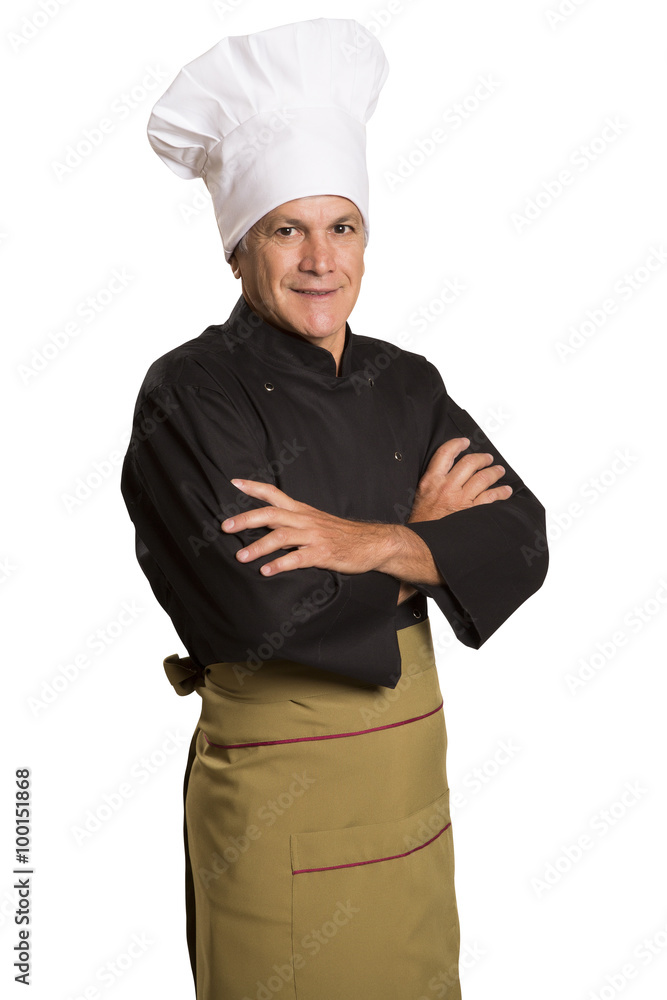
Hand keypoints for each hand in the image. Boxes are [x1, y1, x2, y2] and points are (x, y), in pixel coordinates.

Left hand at [221, 478, 397, 577]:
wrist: (374, 542)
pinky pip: (298, 558)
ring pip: (281, 537)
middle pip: (271, 514)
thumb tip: (269, 528)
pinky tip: (267, 571)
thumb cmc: (342, 535)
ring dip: (258, 547)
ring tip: (241, 557)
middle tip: (225, 527)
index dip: (254, 487)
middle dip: (246, 519)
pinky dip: (280, 564)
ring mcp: (314, 537)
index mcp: (302, 511)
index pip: (274, 493)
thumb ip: (294, 522)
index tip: (234, 483)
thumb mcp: (317, 522)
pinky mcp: (323, 553)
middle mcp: (305, 520)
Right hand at [408, 437, 511, 522]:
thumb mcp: (419, 496)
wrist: (421, 543)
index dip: (457, 444)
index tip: (464, 442)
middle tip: (487, 458)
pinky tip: (505, 491)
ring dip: (494, 472)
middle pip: (470, 463)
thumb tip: (444, 474)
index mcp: (431, 481)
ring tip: (499, 471)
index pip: (445, 453)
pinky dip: (501, 492)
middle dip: (482, 458)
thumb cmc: (420, 523)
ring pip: (483, 477)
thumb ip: (432, 483)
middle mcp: (447, 487)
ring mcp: (461, 499)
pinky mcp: (472, 511)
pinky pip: (491, 497)